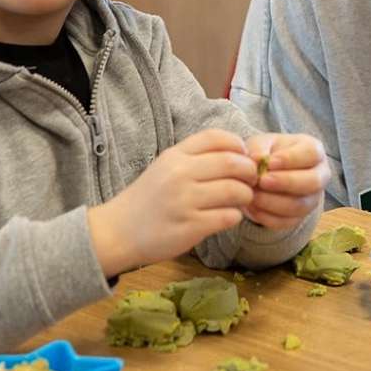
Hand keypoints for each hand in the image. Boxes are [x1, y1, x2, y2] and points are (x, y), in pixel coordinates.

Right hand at [87, 129, 258, 276]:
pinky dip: (235, 216)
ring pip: (235, 191)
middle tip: (251, 181)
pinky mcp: (191, 227)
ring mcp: (185, 201)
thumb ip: (196, 158)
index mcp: (175, 156)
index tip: (243, 156)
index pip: (216, 137)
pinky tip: (227, 217)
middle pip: (233, 163)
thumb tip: (238, 154)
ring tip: (241, 200)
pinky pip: (228, 217)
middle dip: (250, 172)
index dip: (238, 145)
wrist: (118, 232)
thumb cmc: (148, 199)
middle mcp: (180, 174)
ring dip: (245, 196)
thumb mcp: (165, 167)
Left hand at [240, 133, 328, 231]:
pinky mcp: (300, 217)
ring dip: (273, 202)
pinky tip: (252, 207)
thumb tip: (257, 159)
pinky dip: (267, 216)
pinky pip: (287, 221)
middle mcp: (320, 175)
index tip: (269, 162)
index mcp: (314, 151)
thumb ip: (259, 149)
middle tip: (262, 181)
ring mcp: (312, 199)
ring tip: (253, 195)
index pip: (311, 153)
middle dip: (286, 182)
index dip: (291, 159)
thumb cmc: (267, 154)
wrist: (266, 175)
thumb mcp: (261, 144)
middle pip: (312, 182)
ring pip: (299, 205)